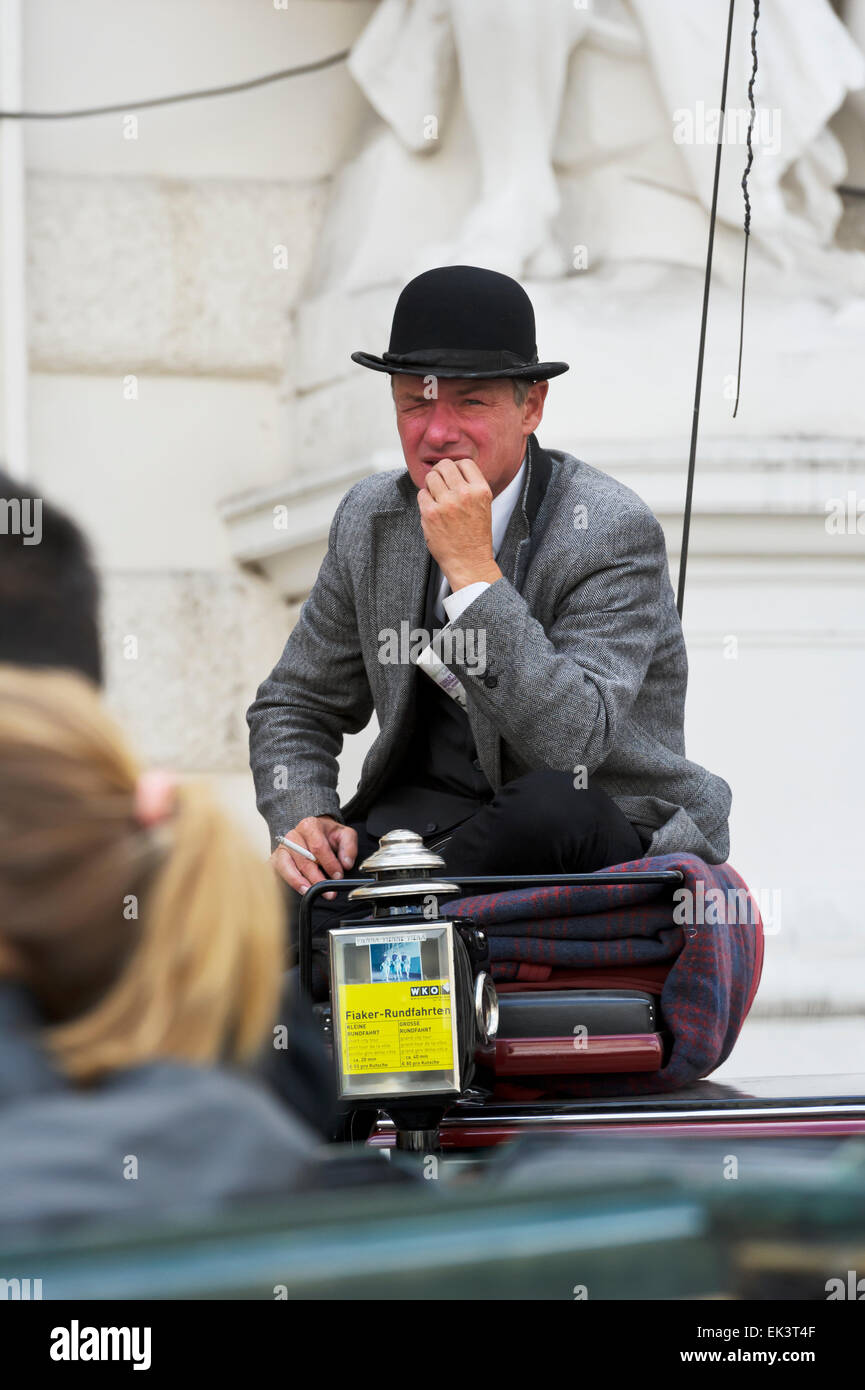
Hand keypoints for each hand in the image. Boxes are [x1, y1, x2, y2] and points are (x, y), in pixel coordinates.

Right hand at [270, 815, 357, 900]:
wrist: (312, 831)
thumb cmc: (326, 834)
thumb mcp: (344, 834)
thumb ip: (349, 847)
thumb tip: (346, 863)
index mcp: (309, 826)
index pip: (318, 847)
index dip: (329, 863)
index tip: (338, 875)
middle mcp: (293, 836)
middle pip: (304, 860)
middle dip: (317, 879)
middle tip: (329, 892)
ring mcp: (282, 848)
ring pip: (287, 867)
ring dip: (299, 882)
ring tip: (309, 892)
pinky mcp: (276, 859)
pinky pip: (277, 872)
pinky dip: (286, 881)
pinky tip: (297, 889)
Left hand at [417, 457, 502, 591]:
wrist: (469, 562)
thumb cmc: (475, 535)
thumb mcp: (483, 506)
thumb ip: (471, 486)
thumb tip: (450, 468)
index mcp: (481, 490)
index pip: (464, 462)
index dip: (456, 467)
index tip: (452, 476)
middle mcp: (465, 494)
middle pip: (445, 465)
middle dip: (440, 472)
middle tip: (440, 483)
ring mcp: (446, 503)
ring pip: (431, 477)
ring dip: (431, 485)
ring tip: (436, 497)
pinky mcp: (430, 514)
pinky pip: (422, 494)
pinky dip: (425, 500)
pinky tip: (432, 510)